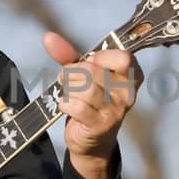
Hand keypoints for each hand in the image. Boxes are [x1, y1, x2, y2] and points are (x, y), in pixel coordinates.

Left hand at [42, 31, 142, 178]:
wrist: (92, 142)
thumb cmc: (90, 101)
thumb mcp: (83, 75)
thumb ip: (68, 55)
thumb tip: (48, 37)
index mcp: (130, 76)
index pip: (123, 57)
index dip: (100, 57)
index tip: (91, 63)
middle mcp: (127, 94)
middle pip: (94, 70)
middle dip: (73, 72)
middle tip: (67, 78)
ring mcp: (115, 111)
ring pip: (85, 88)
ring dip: (68, 88)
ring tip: (66, 92)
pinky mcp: (101, 125)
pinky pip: (77, 106)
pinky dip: (65, 103)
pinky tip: (66, 106)